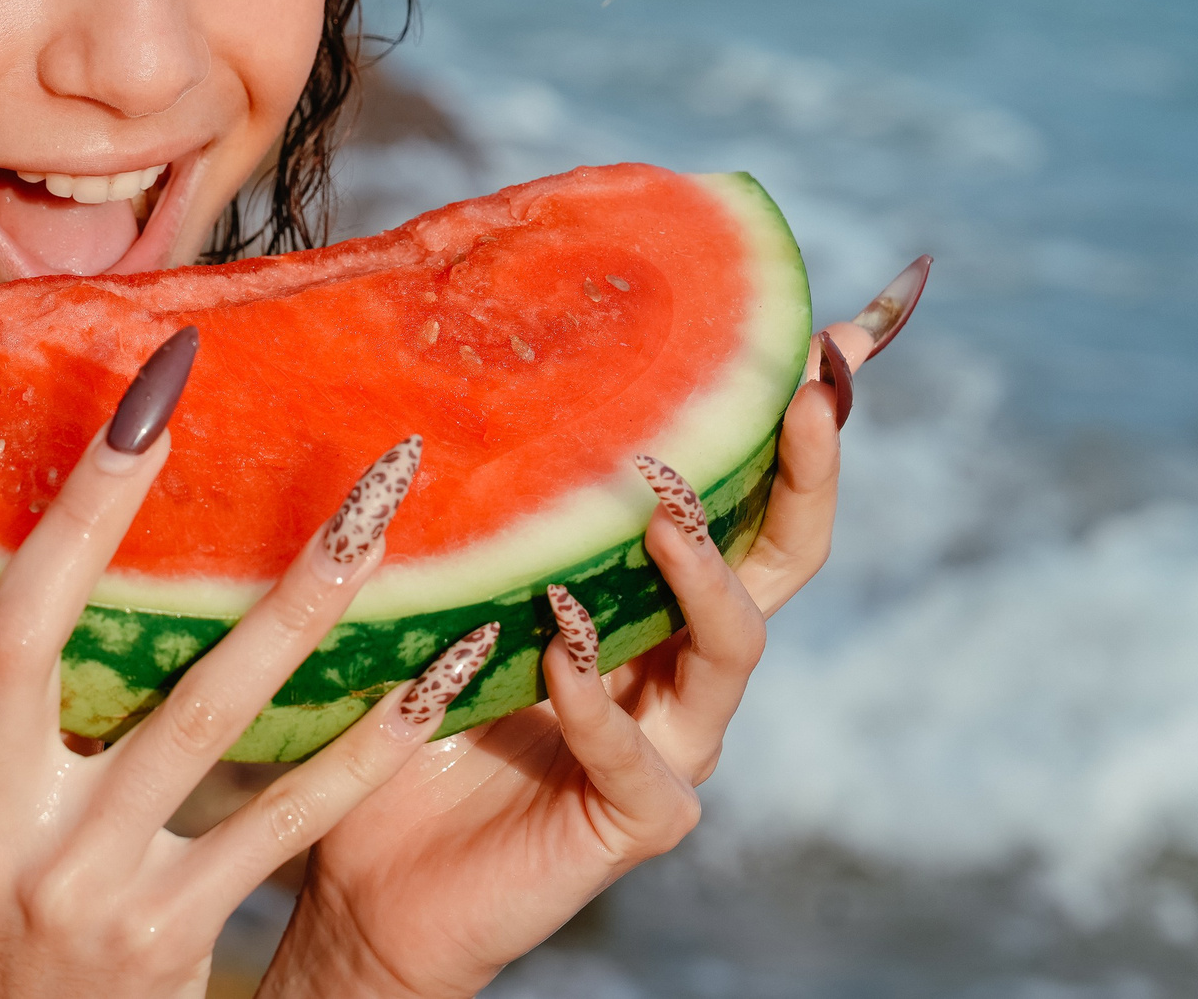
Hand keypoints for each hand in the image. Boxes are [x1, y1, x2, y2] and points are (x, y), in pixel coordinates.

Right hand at [0, 325, 497, 998]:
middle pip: (20, 634)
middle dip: (89, 505)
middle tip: (157, 392)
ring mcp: (77, 881)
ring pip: (195, 713)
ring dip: (293, 603)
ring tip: (371, 508)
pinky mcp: (170, 933)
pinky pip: (284, 821)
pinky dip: (369, 746)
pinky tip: (442, 672)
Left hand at [259, 258, 932, 998]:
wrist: (364, 869)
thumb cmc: (400, 711)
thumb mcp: (432, 582)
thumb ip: (461, 503)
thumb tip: (431, 358)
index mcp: (648, 594)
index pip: (744, 492)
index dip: (798, 419)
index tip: (833, 329)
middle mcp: (681, 660)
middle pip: (783, 553)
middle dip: (807, 466)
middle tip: (802, 386)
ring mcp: (672, 740)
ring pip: (734, 644)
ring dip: (701, 567)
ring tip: (658, 511)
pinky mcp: (637, 817)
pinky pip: (642, 756)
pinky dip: (600, 697)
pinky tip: (559, 650)